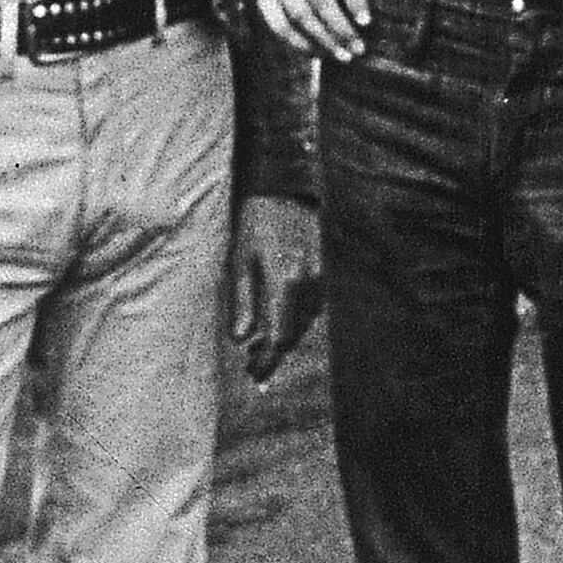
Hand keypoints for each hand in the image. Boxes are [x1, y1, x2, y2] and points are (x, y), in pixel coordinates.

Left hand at [226, 192, 323, 384]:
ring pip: (305, 321)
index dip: (268, 359)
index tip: (255, 374)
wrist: (284, 189)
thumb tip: (240, 339)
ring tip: (260, 345)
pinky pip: (311, 305)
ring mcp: (320, 276)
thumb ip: (241, 301)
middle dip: (274, 352)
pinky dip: (295, 318)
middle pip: (295, 333)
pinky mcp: (323, 270)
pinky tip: (278, 318)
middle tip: (252, 364)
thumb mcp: (239, 260)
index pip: (280, 336)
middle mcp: (309, 283)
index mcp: (285, 282)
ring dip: (285, 335)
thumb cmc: (254, 224)